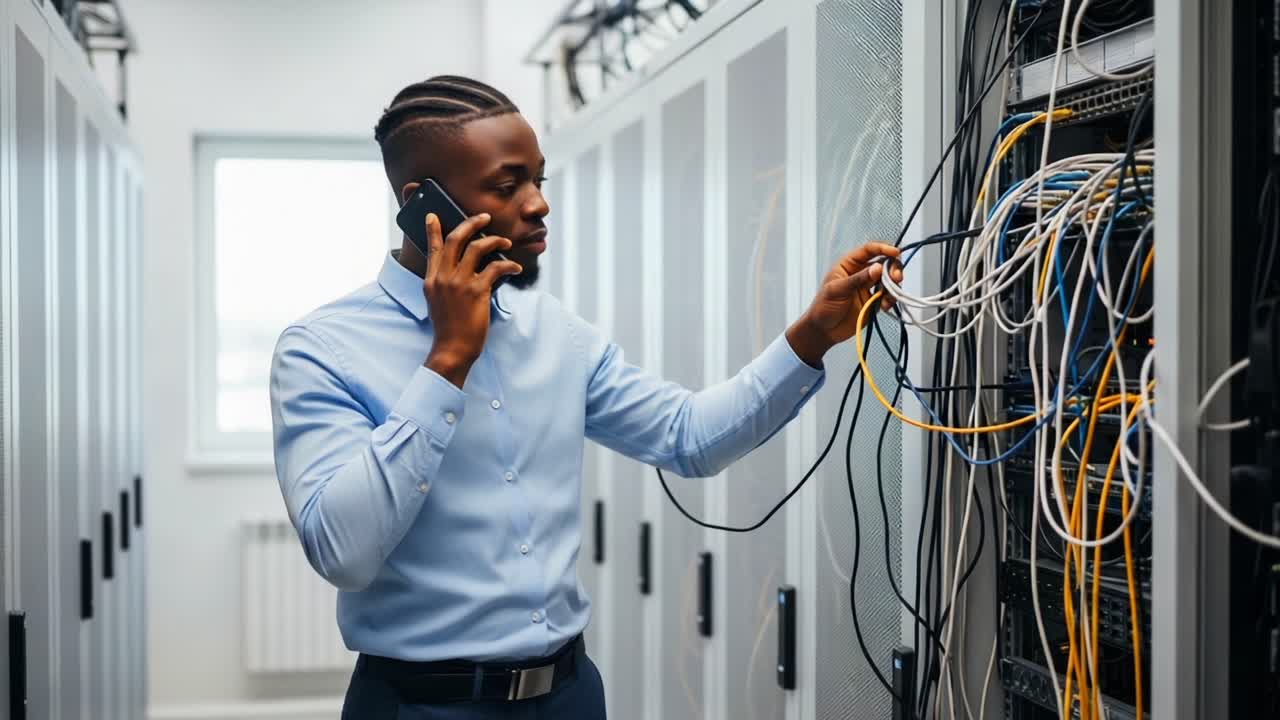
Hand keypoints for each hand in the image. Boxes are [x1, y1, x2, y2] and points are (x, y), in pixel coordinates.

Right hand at [422, 213, 522, 387]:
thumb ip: (444, 283)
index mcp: (431, 279)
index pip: (433, 248)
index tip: (433, 215)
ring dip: (495, 240)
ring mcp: (460, 283)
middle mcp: (443, 277)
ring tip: (505, 242)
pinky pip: (496, 268)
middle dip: (472, 223)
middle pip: (457, 239)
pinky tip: (516, 268)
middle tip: (485, 217)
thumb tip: (461, 268)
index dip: (434, 230)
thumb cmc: (449, 328)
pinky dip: (509, 265)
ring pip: (478, 248)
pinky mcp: (477, 291)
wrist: (452, 349)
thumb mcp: (437, 302)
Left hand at [786, 242, 902, 366]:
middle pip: (884, 263)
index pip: (869, 250)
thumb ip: (858, 279)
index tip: (895, 253)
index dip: (883, 248)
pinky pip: (888, 295)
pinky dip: (891, 299)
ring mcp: (868, 287)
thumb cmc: (823, 307)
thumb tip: (878, 268)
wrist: (824, 331)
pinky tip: (885, 306)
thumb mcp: (837, 290)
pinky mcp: (874, 301)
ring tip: (890, 295)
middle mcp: (861, 273)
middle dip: (893, 268)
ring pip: (888, 279)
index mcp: (849, 264)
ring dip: (894, 285)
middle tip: (896, 278)